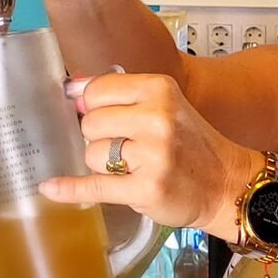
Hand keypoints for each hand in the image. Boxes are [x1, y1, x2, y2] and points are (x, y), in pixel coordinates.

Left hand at [40, 70, 246, 234]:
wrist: (226, 183)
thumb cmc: (190, 144)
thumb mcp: (164, 105)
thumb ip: (119, 94)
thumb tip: (71, 88)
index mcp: (159, 90)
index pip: (97, 91)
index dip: (93, 106)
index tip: (103, 116)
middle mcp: (157, 118)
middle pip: (90, 124)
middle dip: (100, 138)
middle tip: (128, 148)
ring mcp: (153, 155)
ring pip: (92, 155)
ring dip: (105, 166)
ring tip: (133, 169)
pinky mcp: (146, 189)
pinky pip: (93, 187)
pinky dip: (70, 189)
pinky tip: (51, 188)